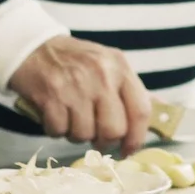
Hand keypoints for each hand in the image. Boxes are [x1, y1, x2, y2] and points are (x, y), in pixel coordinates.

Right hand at [9, 35, 151, 154]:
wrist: (33, 46)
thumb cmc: (74, 59)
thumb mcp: (108, 64)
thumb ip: (130, 89)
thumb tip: (161, 108)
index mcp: (119, 67)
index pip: (141, 110)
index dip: (137, 137)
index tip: (129, 149)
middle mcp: (101, 75)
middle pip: (114, 129)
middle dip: (104, 140)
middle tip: (94, 134)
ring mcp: (75, 86)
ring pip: (84, 134)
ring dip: (76, 133)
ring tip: (71, 116)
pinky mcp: (51, 96)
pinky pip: (59, 131)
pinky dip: (55, 129)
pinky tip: (54, 113)